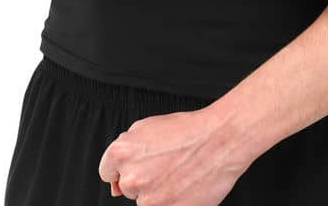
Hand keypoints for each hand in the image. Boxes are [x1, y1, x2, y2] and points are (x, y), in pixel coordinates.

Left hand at [98, 107, 249, 204]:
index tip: (138, 168)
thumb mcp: (148, 128)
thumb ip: (127, 150)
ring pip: (144, 201)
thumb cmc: (188, 131)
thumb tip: (115, 180)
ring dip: (157, 193)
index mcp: (122, 152)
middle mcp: (132, 177)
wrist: (219, 140)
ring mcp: (148, 199)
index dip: (123, 169)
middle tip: (165, 166)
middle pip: (127, 188)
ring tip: (176, 175)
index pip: (107, 172)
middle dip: (142, 179)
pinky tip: (182, 187)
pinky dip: (170, 202)